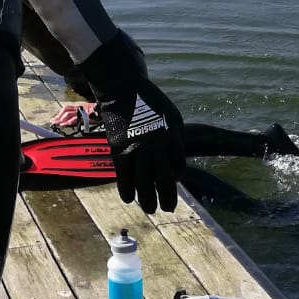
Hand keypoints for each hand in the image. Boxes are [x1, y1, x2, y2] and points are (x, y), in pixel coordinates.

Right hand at [73, 33, 184, 214]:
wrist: (123, 89)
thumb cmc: (151, 101)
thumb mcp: (173, 115)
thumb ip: (176, 138)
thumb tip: (177, 162)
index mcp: (172, 137)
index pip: (178, 167)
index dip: (176, 176)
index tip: (173, 180)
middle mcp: (156, 146)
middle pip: (163, 179)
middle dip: (166, 197)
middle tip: (166, 209)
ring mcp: (137, 149)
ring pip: (143, 182)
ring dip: (147, 199)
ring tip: (149, 209)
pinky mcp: (119, 149)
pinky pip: (123, 175)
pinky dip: (126, 188)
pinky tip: (129, 198)